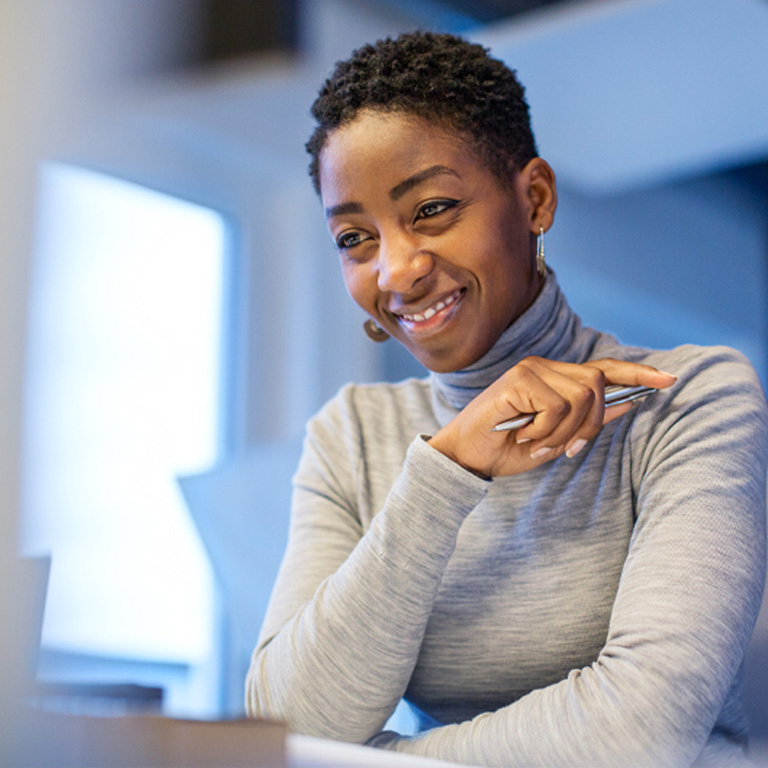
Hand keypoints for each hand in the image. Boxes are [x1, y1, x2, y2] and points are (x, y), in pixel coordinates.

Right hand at [427, 357, 675, 477]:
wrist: (465, 456)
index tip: (670, 381)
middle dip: (590, 424)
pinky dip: (547, 431)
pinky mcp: (519, 380)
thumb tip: (627, 406)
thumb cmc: (506, 448)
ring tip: (538, 444)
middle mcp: (543, 367)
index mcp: (553, 378)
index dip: (637, 374)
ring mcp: (531, 370)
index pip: (603, 368)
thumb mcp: (555, 439)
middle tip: (565, 448)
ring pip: (580, 398)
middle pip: (597, 385)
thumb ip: (587, 421)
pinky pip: (557, 407)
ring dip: (564, 432)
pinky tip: (524, 436)